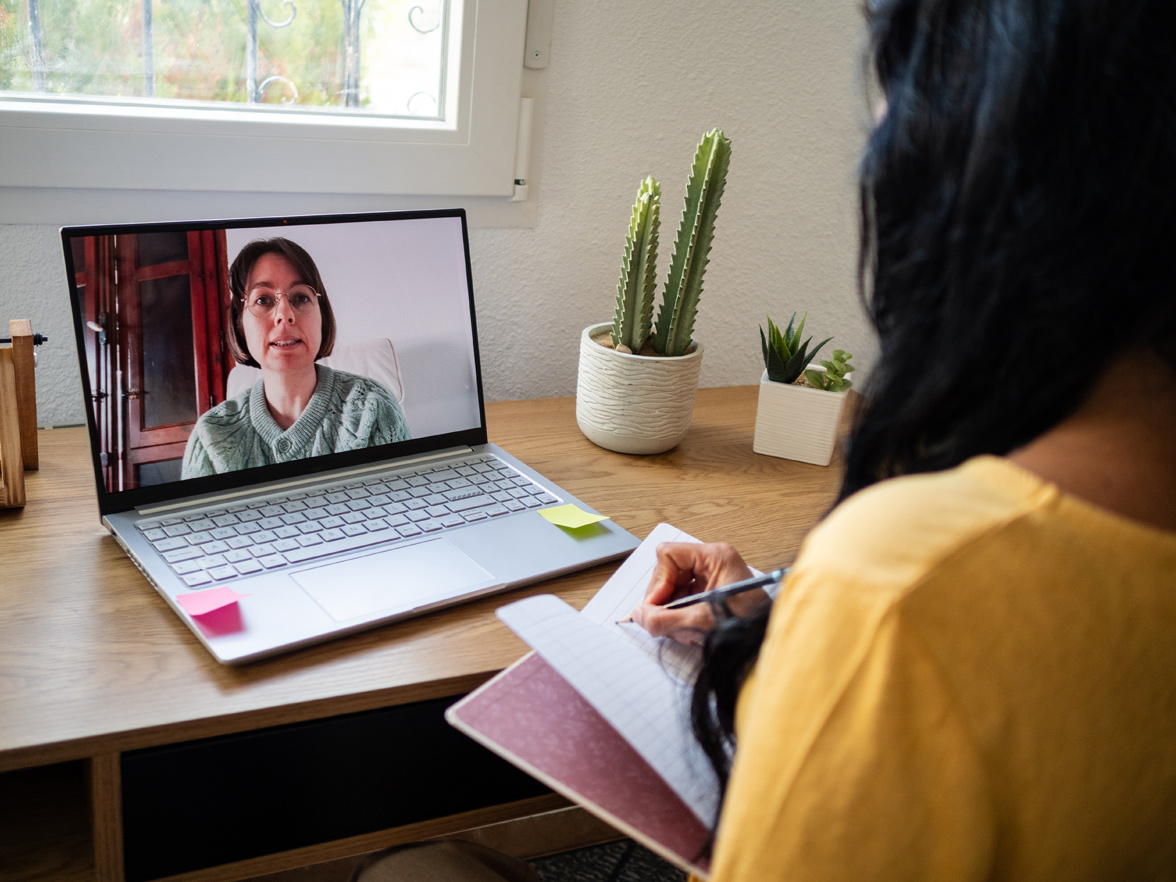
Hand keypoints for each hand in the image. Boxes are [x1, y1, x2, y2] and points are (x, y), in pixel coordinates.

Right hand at [629, 542, 756, 644]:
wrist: (767, 641)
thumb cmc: (750, 624)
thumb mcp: (702, 623)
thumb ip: (666, 620)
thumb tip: (640, 615)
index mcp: (715, 557)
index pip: (668, 555)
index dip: (658, 582)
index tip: (656, 606)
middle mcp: (712, 562)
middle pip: (668, 572)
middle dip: (663, 600)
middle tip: (665, 622)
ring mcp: (711, 576)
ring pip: (672, 587)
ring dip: (671, 611)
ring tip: (683, 630)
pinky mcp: (710, 591)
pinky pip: (682, 598)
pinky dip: (680, 616)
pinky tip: (689, 630)